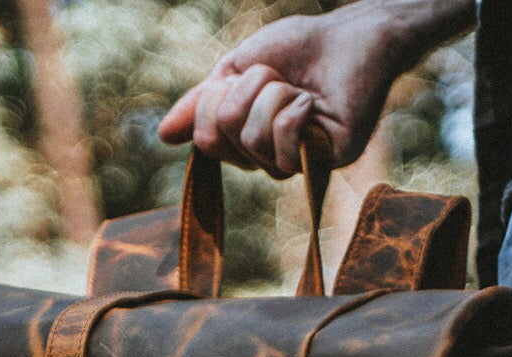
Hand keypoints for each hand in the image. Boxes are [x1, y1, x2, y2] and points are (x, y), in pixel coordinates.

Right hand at [158, 0, 473, 177]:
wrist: (348, 37)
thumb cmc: (296, 50)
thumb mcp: (235, 70)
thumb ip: (201, 103)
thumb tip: (162, 136)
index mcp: (245, 142)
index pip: (205, 142)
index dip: (213, 102)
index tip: (239, 76)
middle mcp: (268, 160)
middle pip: (226, 138)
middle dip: (245, 91)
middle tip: (276, 76)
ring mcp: (297, 165)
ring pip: (254, 139)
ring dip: (273, 95)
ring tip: (298, 87)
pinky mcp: (325, 162)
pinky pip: (285, 146)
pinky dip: (294, 110)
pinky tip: (314, 103)